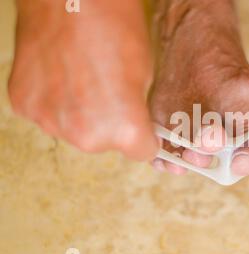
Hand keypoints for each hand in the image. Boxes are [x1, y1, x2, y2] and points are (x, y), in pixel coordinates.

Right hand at [8, 0, 157, 159]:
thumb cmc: (116, 29)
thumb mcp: (146, 76)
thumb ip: (139, 111)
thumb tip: (136, 123)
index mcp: (124, 130)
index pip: (142, 152)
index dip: (145, 136)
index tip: (142, 124)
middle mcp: (86, 137)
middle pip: (105, 144)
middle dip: (111, 126)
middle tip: (109, 92)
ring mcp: (51, 123)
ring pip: (74, 132)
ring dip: (80, 116)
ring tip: (81, 79)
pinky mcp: (24, 106)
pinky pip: (48, 114)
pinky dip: (54, 102)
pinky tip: (59, 75)